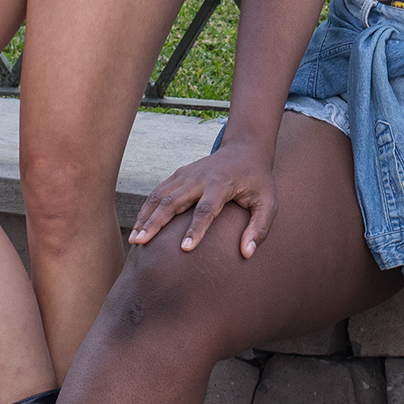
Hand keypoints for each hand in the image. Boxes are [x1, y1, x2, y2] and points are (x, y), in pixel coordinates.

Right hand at [130, 136, 277, 258]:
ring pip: (160, 196)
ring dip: (146, 217)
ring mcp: (186, 174)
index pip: (206, 209)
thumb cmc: (258, 182)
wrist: (245, 150)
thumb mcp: (269, 203)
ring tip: (135, 240)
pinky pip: (158, 192)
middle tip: (142, 244)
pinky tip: (139, 227)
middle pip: (173, 201)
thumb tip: (247, 253)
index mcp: (222, 184)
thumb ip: (260, 227)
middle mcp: (200, 178)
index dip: (196, 229)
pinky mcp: (179, 175)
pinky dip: (146, 209)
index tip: (185, 249)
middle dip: (156, 223)